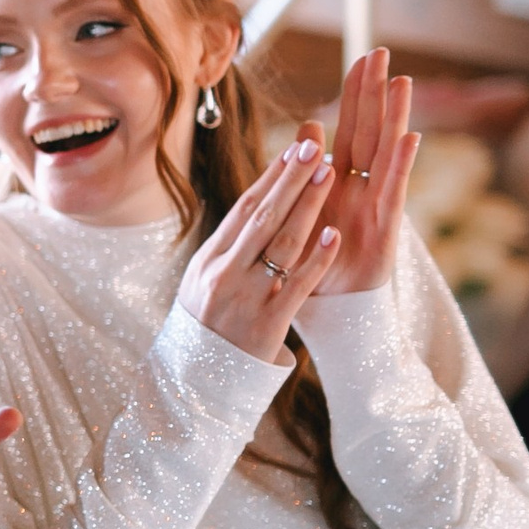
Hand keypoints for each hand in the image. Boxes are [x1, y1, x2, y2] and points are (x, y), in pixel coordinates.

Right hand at [176, 135, 342, 360]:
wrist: (195, 382)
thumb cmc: (207, 326)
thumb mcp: (204, 282)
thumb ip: (229, 249)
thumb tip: (258, 206)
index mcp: (209, 259)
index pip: (244, 209)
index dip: (271, 177)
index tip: (294, 148)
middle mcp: (223, 273)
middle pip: (262, 217)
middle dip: (290, 179)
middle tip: (314, 146)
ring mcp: (244, 297)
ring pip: (280, 243)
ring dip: (307, 205)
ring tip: (329, 174)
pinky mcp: (266, 323)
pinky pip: (296, 285)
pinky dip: (316, 258)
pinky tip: (333, 233)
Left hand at [310, 46, 420, 293]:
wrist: (333, 312)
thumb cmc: (319, 262)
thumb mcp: (307, 211)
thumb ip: (309, 169)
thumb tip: (309, 125)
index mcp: (340, 183)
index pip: (349, 129)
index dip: (355, 96)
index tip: (362, 58)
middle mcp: (361, 189)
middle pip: (370, 131)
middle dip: (376, 93)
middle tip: (383, 53)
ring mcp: (375, 207)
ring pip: (385, 155)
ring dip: (393, 119)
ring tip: (402, 82)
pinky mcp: (384, 232)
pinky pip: (391, 194)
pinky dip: (400, 166)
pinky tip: (410, 137)